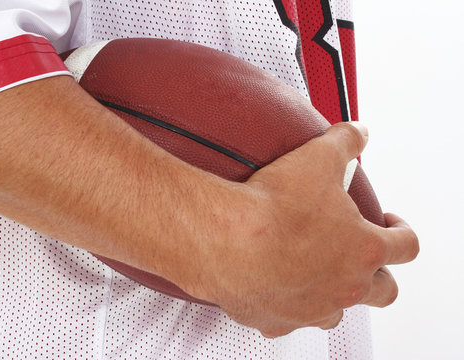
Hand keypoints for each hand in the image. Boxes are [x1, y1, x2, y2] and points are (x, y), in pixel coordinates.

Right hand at [184, 122, 418, 336]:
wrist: (227, 239)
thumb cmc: (273, 208)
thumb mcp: (317, 159)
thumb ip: (345, 142)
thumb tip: (357, 132)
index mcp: (363, 249)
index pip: (406, 246)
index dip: (403, 232)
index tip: (390, 225)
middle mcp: (344, 286)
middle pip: (383, 291)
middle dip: (378, 275)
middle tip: (360, 258)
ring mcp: (312, 308)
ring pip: (338, 312)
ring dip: (333, 294)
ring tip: (316, 274)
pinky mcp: (277, 320)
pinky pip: (289, 320)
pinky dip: (287, 307)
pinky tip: (274, 288)